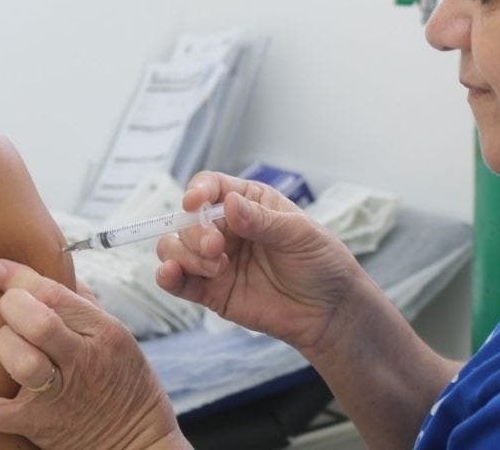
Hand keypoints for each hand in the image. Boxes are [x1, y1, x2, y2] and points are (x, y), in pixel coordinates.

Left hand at [0, 260, 187, 449]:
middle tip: (6, 306)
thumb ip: (81, 303)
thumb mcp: (117, 333)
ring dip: (2, 344)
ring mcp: (58, 397)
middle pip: (38, 323)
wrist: (134, 440)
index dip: (19, 277)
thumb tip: (42, 274)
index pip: (55, 294)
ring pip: (20, 361)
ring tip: (3, 341)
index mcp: (103, 333)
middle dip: (11, 305)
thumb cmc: (122, 380)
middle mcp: (81, 363)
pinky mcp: (35, 425)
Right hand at [156, 172, 363, 354]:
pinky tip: (170, 274)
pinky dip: (168, 276)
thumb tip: (227, 204)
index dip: (197, 191)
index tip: (194, 203)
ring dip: (184, 253)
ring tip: (216, 268)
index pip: (210, 187)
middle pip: (187, 220)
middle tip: (217, 248)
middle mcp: (226, 228)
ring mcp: (216, 260)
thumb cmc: (321, 263)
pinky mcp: (211, 292)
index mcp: (248, 203)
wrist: (331, 312)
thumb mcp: (299, 233)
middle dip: (195, 232)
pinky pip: (180, 282)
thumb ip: (262, 220)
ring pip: (176, 247)